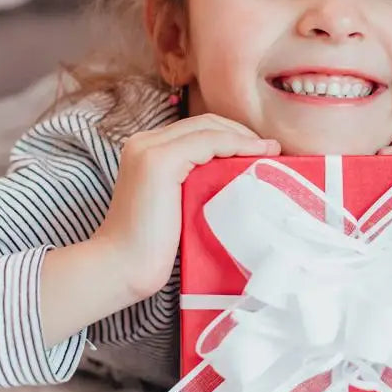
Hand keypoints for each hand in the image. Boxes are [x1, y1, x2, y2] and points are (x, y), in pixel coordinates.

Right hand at [92, 114, 279, 303]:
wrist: (122, 268)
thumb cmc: (151, 247)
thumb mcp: (178, 202)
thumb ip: (195, 181)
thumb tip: (234, 174)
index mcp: (145, 149)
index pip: (196, 130)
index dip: (230, 134)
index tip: (260, 149)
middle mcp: (144, 142)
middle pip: (203, 123)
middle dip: (240, 132)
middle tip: (269, 149)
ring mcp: (150, 148)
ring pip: (208, 128)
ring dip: (243, 137)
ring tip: (270, 151)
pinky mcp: (159, 160)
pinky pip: (209, 142)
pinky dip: (236, 145)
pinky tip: (256, 155)